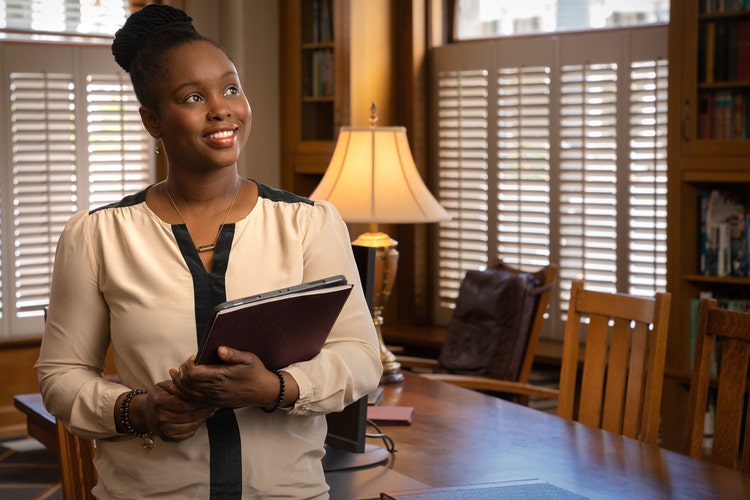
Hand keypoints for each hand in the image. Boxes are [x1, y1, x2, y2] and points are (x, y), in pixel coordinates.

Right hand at [130, 381, 217, 441]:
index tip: (210, 397)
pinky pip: (188, 433)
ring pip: (191, 425)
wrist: (145, 413)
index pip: (184, 404)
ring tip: (212, 410)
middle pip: (189, 415)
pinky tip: (203, 418)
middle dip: (205, 410)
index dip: (199, 402)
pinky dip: (198, 425)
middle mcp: (160, 418)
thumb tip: (194, 382)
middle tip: (215, 403)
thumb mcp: (164, 385)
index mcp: (160, 402)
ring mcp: (164, 430)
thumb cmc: (158, 396)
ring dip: (204, 418)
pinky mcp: (168, 438)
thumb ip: (178, 384)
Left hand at [169, 347, 297, 408]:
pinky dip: (185, 394)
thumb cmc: (256, 372)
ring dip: (180, 384)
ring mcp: (214, 398)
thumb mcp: (248, 358)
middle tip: (184, 364)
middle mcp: (215, 390)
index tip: (193, 357)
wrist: (264, 391)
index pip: (194, 373)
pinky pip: (194, 401)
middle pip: (187, 384)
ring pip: (188, 394)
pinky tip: (183, 387)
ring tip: (178, 374)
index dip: (188, 365)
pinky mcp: (215, 403)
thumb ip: (233, 354)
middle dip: (182, 373)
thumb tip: (219, 349)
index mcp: (221, 377)